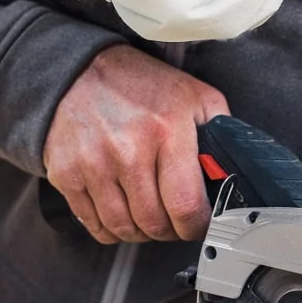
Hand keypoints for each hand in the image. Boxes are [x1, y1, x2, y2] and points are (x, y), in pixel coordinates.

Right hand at [43, 45, 228, 244]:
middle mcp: (128, 151)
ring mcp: (94, 165)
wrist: (79, 70)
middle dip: (170, 230)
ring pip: (124, 229)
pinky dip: (112, 228)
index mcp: (167, 131)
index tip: (199, 224)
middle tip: (174, 220)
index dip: (197, 226)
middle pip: (154, 224)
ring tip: (149, 216)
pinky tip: (122, 212)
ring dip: (141, 232)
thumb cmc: (141, 85)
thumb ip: (220, 132)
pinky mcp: (67, 175)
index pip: (186, 206)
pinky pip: (94, 225)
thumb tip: (234, 170)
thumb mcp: (195, 96)